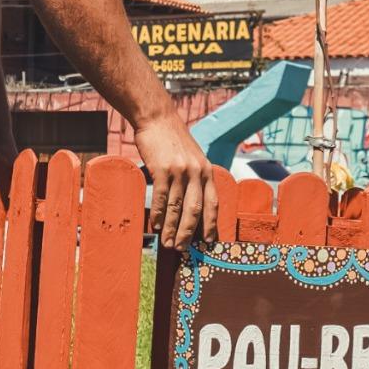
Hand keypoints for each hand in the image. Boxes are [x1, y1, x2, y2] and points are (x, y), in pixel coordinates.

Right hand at [135, 115, 217, 249]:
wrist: (157, 119)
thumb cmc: (174, 140)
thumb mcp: (193, 157)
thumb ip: (196, 178)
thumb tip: (193, 205)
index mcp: (206, 171)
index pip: (213, 204)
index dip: (211, 225)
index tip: (208, 243)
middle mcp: (196, 172)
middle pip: (195, 210)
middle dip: (189, 233)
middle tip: (182, 249)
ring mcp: (179, 171)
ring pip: (177, 207)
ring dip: (171, 228)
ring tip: (167, 243)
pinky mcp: (162, 169)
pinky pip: (161, 198)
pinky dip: (158, 214)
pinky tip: (155, 226)